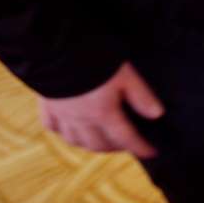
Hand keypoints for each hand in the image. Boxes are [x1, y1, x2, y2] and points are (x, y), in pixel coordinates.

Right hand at [39, 62, 164, 158]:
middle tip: (126, 144)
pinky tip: (71, 130)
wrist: (56, 49)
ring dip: (90, 144)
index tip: (151, 153)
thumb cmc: (95, 60)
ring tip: (101, 140)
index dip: (141, 147)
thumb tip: (157, 115)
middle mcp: (81, 120)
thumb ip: (141, 96)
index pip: (126, 138)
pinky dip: (64, 133)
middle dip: (115, 148)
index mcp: (103, 114)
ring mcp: (61, 115)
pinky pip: (53, 128)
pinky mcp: (46, 106)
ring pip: (75, 141)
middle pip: (99, 145)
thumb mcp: (126, 76)